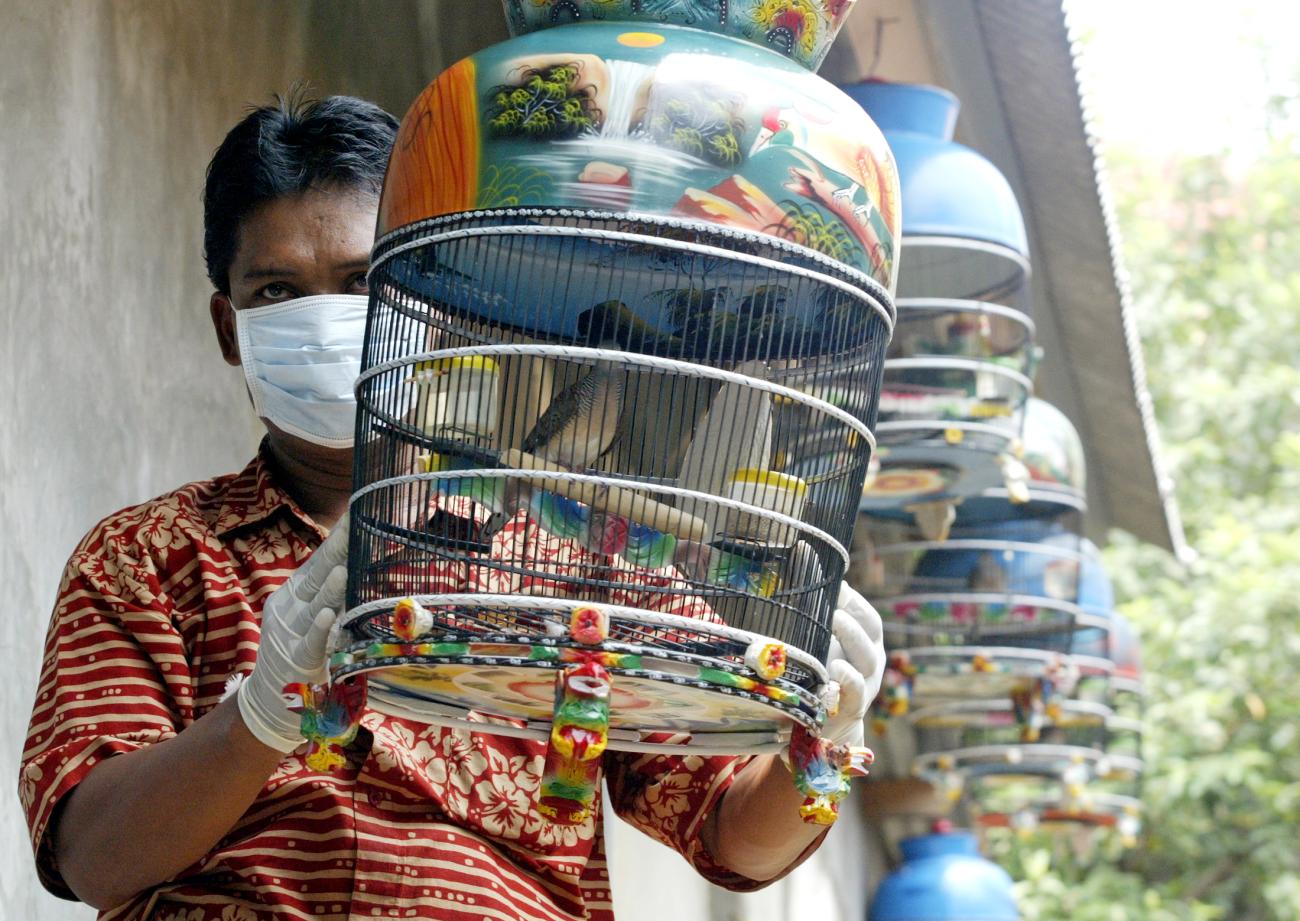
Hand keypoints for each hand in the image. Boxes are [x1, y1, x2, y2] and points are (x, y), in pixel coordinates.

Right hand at [237, 515, 348, 752]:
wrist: (270, 702)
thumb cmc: (303, 654)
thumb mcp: (315, 618)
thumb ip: (339, 595)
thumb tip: (371, 566)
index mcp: (296, 593)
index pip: (322, 558)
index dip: (341, 535)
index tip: (361, 509)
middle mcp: (290, 607)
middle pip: (318, 572)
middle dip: (340, 547)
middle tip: (361, 522)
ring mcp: (290, 633)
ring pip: (316, 607)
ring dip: (331, 588)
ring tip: (345, 569)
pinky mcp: (296, 662)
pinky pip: (310, 643)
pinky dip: (319, 629)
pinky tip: (328, 617)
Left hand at [822, 582, 886, 747]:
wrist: (821, 727)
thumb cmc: (817, 675)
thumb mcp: (818, 643)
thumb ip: (813, 611)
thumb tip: (799, 555)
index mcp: (865, 642)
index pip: (866, 616)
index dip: (853, 600)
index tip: (835, 586)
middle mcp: (871, 663)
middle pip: (869, 635)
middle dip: (850, 617)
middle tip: (833, 605)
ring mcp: (865, 687)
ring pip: (864, 661)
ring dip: (850, 639)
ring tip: (834, 622)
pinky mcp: (852, 710)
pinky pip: (855, 693)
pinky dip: (847, 679)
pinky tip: (834, 668)